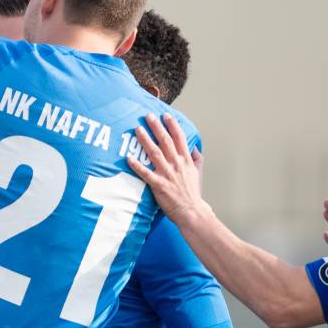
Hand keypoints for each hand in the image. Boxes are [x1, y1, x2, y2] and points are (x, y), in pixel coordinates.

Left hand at [126, 113, 212, 227]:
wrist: (192, 211)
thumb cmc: (193, 193)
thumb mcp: (198, 172)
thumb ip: (197, 158)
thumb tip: (194, 147)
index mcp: (186, 160)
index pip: (179, 138)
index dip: (172, 125)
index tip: (166, 115)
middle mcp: (176, 164)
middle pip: (165, 141)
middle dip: (157, 127)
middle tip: (148, 116)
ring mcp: (167, 174)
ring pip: (154, 153)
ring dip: (145, 140)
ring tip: (137, 130)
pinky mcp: (158, 185)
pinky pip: (145, 173)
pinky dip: (137, 166)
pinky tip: (128, 158)